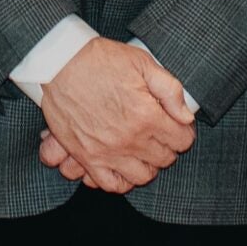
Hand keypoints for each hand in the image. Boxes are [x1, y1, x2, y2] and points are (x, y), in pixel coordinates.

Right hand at [37, 39, 195, 193]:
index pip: (182, 140)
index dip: (183, 131)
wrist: (60, 63)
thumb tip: (186, 116)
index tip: (177, 125)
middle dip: (168, 147)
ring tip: (143, 150)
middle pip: (164, 159)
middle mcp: (129, 139)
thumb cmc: (101, 60)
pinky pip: (111, 184)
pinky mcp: (86, 157)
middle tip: (160, 134)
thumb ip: (170, 90)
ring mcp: (107, 152)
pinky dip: (122, 180)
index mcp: (146, 116)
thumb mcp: (143, 63)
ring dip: (148, 165)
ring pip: (142, 176)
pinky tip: (124, 166)